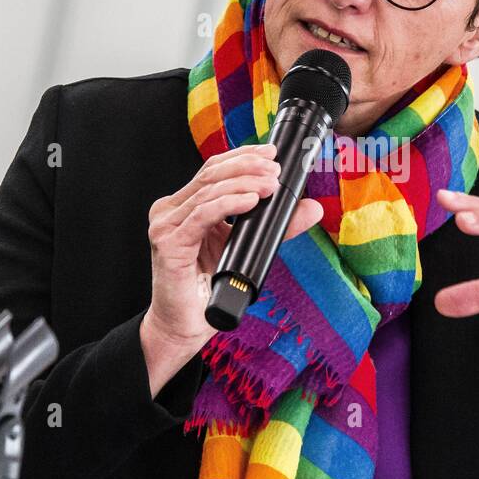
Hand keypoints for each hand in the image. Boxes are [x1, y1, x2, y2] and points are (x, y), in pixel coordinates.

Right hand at [142, 144, 323, 389]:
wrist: (185, 325)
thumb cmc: (208, 288)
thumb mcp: (247, 248)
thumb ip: (276, 226)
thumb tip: (312, 208)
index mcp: (186, 206)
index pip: (213, 169)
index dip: (242, 156)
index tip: (271, 153)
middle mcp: (172, 210)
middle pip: (211, 173)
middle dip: (247, 166)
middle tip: (275, 170)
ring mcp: (166, 224)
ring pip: (208, 190)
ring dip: (244, 183)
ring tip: (270, 186)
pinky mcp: (168, 242)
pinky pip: (202, 214)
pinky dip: (229, 204)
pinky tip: (250, 201)